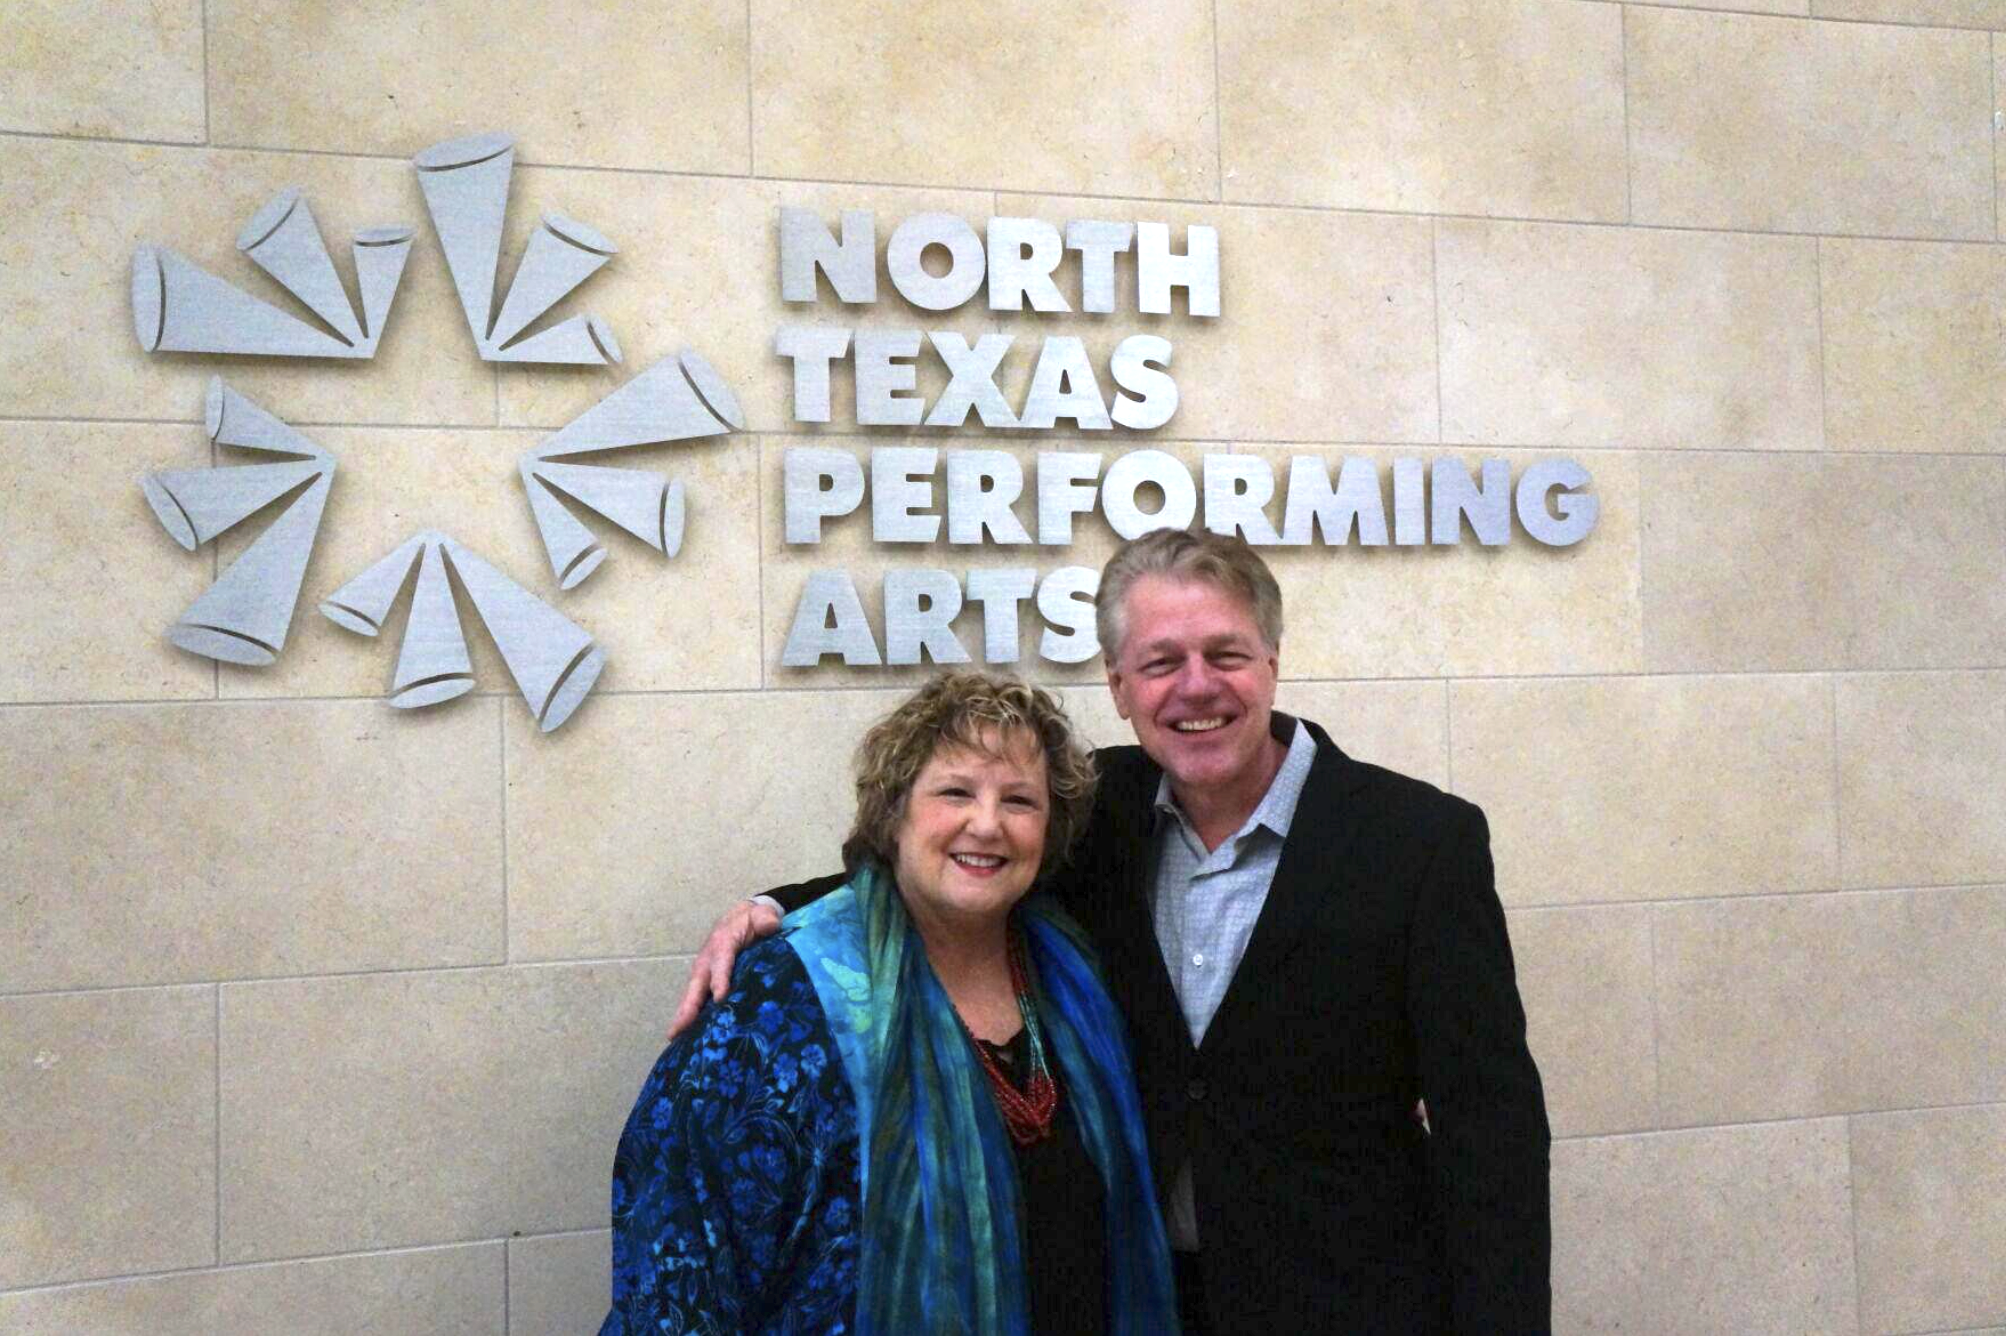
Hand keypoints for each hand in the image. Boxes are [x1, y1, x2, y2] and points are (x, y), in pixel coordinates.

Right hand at [666, 899, 782, 1039]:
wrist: (741, 918)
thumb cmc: (752, 919)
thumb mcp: (761, 915)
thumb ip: (765, 919)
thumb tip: (770, 925)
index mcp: (722, 944)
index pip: (721, 963)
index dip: (720, 979)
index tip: (720, 998)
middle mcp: (707, 961)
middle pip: (696, 985)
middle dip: (688, 1007)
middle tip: (679, 1029)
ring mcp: (704, 973)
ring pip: (692, 996)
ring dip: (683, 1016)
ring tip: (675, 1037)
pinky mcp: (706, 982)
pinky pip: (696, 1000)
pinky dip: (689, 1016)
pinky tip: (686, 1035)